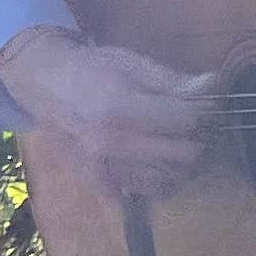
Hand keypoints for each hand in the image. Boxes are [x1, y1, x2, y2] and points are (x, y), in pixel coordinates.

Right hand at [0, 27, 212, 191]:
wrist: (44, 84)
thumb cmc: (92, 69)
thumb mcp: (131, 63)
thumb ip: (172, 80)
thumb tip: (211, 86)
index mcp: (118, 107)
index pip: (185, 120)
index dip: (203, 112)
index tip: (205, 107)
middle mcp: (109, 143)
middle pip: (184, 154)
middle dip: (197, 139)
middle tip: (195, 128)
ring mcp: (101, 167)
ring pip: (169, 179)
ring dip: (183, 163)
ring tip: (178, 143)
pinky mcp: (97, 182)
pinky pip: (146, 192)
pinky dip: (160, 181)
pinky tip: (158, 162)